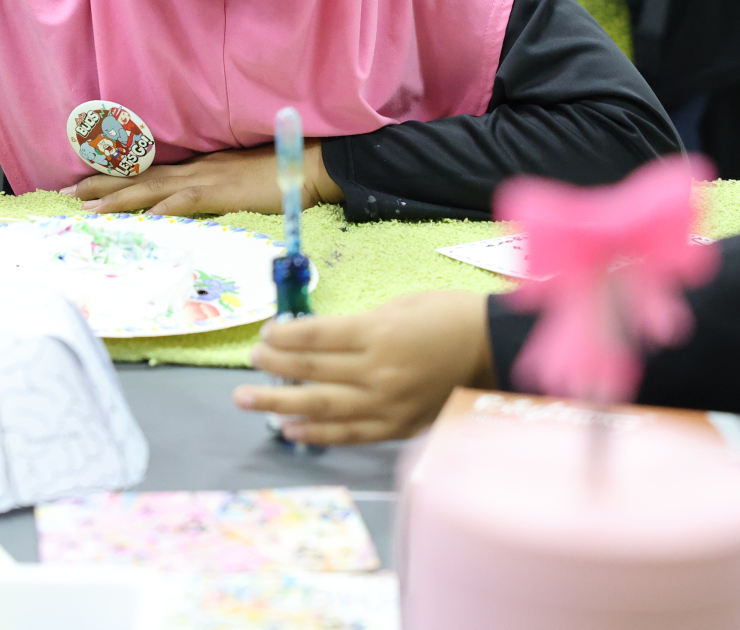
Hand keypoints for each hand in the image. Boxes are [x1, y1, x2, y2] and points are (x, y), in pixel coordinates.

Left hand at [67, 142, 342, 215]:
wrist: (310, 162)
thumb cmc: (280, 173)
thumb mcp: (236, 179)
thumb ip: (213, 188)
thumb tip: (188, 203)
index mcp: (198, 168)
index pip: (148, 173)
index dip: (116, 178)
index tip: (85, 184)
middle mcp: (195, 170)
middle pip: (140, 178)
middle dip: (103, 186)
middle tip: (68, 195)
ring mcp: (208, 179)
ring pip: (154, 188)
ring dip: (120, 198)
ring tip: (90, 208)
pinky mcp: (223, 192)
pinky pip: (189, 200)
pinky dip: (166, 209)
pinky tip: (146, 219)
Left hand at [232, 291, 493, 444]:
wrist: (492, 350)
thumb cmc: (446, 316)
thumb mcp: (400, 306)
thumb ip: (359, 325)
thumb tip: (317, 338)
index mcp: (378, 333)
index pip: (316, 337)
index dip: (284, 336)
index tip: (265, 333)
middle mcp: (378, 372)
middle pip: (313, 370)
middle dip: (275, 366)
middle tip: (251, 361)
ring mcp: (387, 404)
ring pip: (322, 406)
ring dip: (280, 403)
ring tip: (248, 400)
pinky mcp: (397, 427)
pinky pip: (349, 433)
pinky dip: (317, 433)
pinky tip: (291, 430)